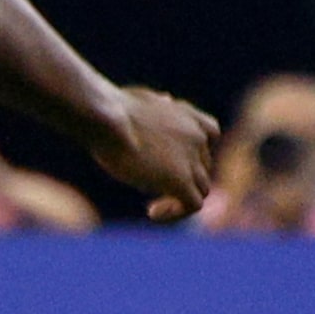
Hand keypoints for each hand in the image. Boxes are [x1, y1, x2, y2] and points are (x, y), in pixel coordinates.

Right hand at [88, 87, 219, 222]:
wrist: (105, 117)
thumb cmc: (109, 107)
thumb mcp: (139, 99)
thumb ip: (157, 106)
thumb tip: (166, 100)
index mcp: (185, 115)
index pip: (209, 134)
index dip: (196, 150)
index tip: (170, 159)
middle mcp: (195, 136)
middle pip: (202, 165)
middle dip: (183, 177)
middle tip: (153, 187)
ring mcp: (191, 159)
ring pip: (201, 188)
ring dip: (179, 199)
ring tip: (152, 208)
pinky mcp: (181, 181)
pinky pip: (192, 205)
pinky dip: (176, 212)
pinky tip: (153, 214)